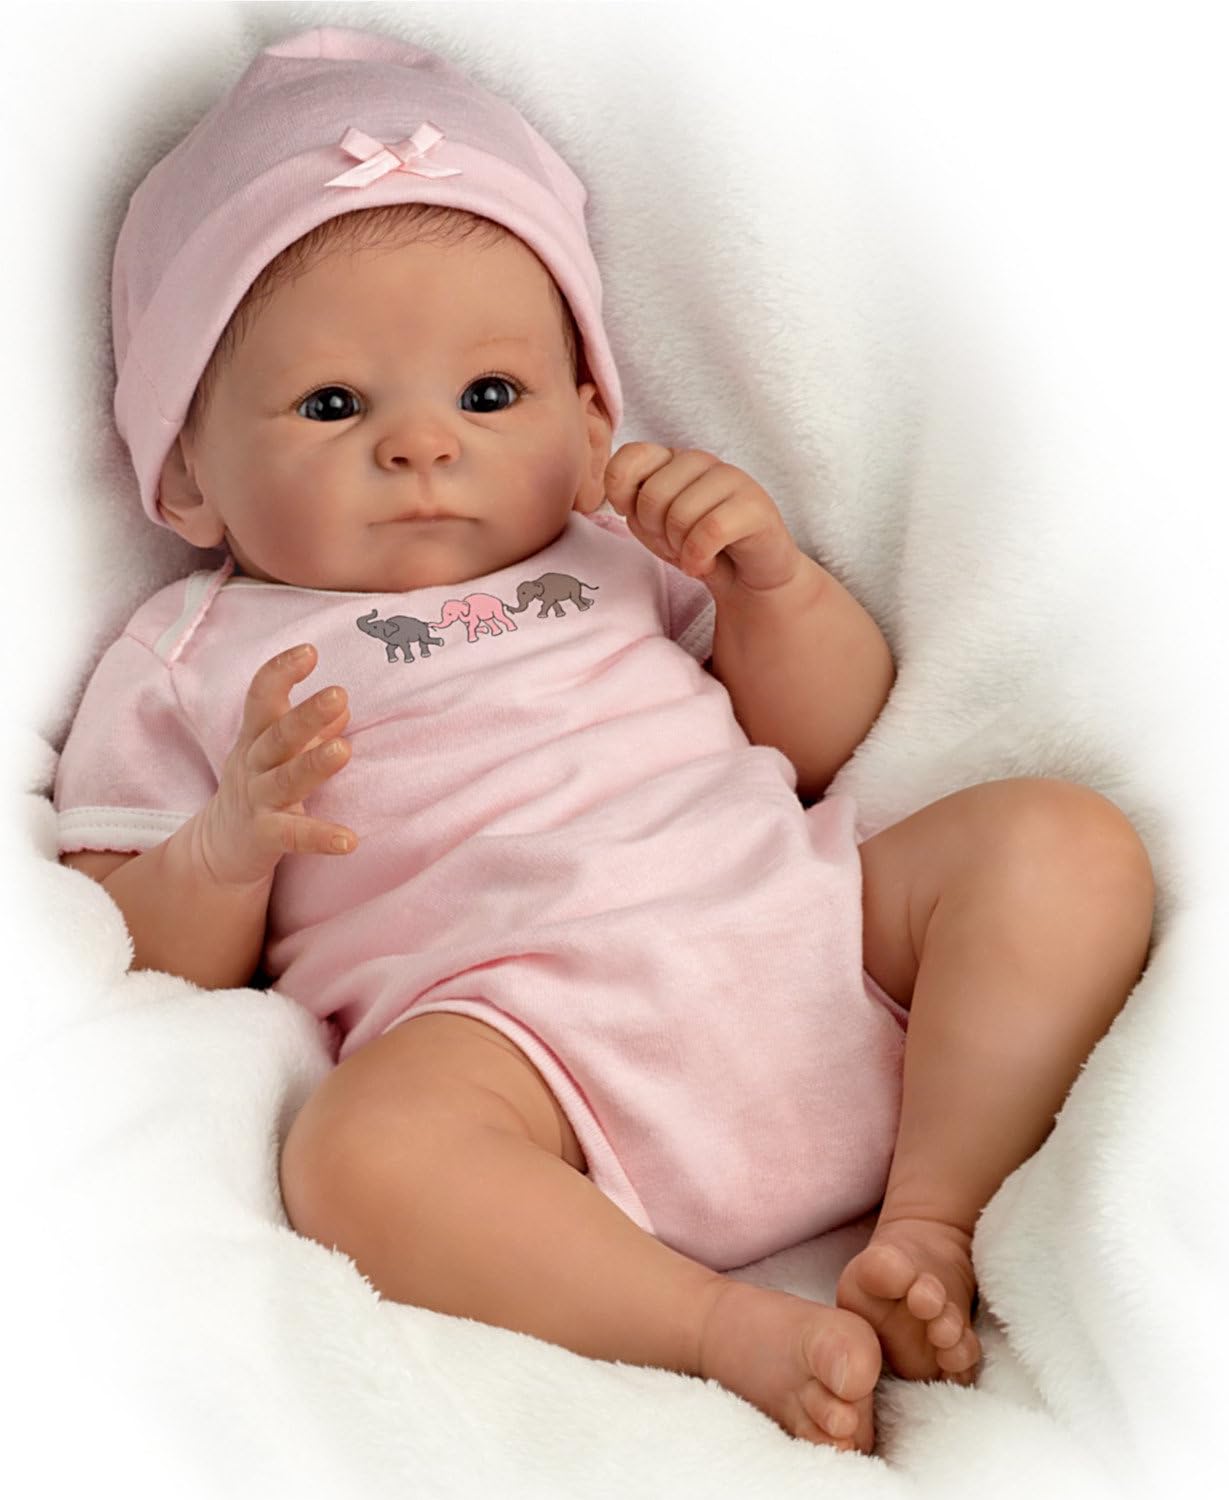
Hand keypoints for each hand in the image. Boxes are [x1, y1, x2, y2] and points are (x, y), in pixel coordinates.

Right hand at [195, 644, 357, 888]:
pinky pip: (293, 835)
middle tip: (338, 693)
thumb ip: (309, 731)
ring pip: (286, 780)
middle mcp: (254, 764)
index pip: (262, 698)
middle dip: (306, 714)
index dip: (281, 673)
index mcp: (256, 737)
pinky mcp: (264, 836)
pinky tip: (349, 841)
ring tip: (344, 750)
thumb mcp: (278, 754)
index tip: (308, 651)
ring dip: (314, 764)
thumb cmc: (258, 788)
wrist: (219, 848)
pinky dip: (320, 837)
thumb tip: (343, 707)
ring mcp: (257, 800)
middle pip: (278, 735)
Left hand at [603, 443, 803, 594]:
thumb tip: (622, 498)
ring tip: (694, 554)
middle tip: (674, 545)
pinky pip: (709, 532)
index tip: (640, 520)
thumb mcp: (651, 526)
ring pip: (680, 516)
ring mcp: (731, 478)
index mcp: (671, 459)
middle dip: (656, 533)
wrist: (746, 576)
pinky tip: (706, 564)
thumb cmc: (696, 546)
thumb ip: (631, 504)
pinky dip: (699, 559)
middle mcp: (700, 461)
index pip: (630, 457)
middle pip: (652, 496)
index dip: (624, 497)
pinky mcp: (755, 506)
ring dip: (680, 550)